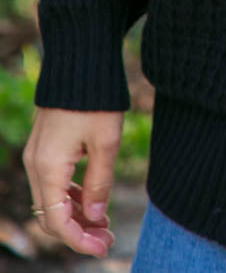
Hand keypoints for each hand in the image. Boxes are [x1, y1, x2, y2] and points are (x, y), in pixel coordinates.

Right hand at [23, 107, 121, 256]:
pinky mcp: (45, 146)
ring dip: (77, 214)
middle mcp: (35, 164)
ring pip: (53, 199)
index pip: (58, 221)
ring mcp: (37, 155)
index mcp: (48, 167)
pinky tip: (94, 201)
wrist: (81, 59)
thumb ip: (100, 182)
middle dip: (79, 231)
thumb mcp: (106, 142)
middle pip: (52, 213)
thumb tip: (97, 216)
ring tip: (106, 224)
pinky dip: (72, 195)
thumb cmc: (96, 99)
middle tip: (108, 239)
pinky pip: (54, 182)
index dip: (80, 240)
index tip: (103, 248)